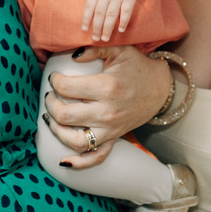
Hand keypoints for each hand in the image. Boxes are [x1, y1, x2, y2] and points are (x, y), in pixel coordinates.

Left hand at [42, 46, 170, 167]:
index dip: (54, 81)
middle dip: (50, 104)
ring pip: (74, 140)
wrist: (160, 88)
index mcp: (106, 88)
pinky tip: (63, 160)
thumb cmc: (136, 67)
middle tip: (50, 95)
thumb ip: (94, 49)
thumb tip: (72, 56)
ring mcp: (110, 129)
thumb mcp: (119, 49)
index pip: (66, 88)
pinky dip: (79, 163)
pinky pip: (96, 157)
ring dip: (56, 130)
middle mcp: (107, 112)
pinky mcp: (114, 138)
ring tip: (50, 117)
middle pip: (64, 115)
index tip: (55, 77)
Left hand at [81, 0, 143, 41]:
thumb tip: (88, 17)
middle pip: (99, 13)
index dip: (85, 19)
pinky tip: (121, 29)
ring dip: (107, 28)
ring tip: (105, 38)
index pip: (89, 7)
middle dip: (96, 27)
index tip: (84, 30)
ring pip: (111, 15)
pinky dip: (123, 21)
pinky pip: (126, 12)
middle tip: (95, 38)